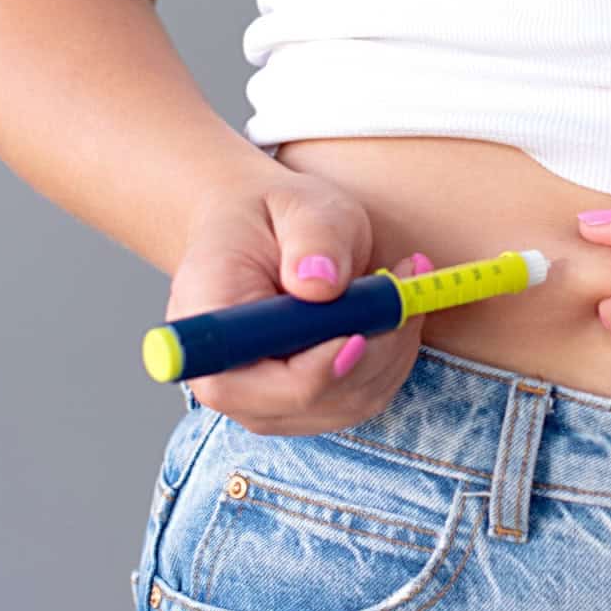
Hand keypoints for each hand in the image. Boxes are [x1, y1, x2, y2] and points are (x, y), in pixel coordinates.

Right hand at [168, 162, 432, 435]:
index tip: (358, 336)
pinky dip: (395, 354)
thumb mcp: (298, 205)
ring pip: (350, 401)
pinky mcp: (308, 404)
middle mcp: (229, 379)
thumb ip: (312, 238)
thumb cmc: (274, 215)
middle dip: (373, 349)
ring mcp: (269, 401)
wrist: (264, 233)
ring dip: (393, 347)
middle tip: (403, 282)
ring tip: (402, 281)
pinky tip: (396, 307)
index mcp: (208, 325)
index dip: (307, 374)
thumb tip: (321, 284)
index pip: (243, 384)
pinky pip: (367, 395)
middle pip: (310, 400)